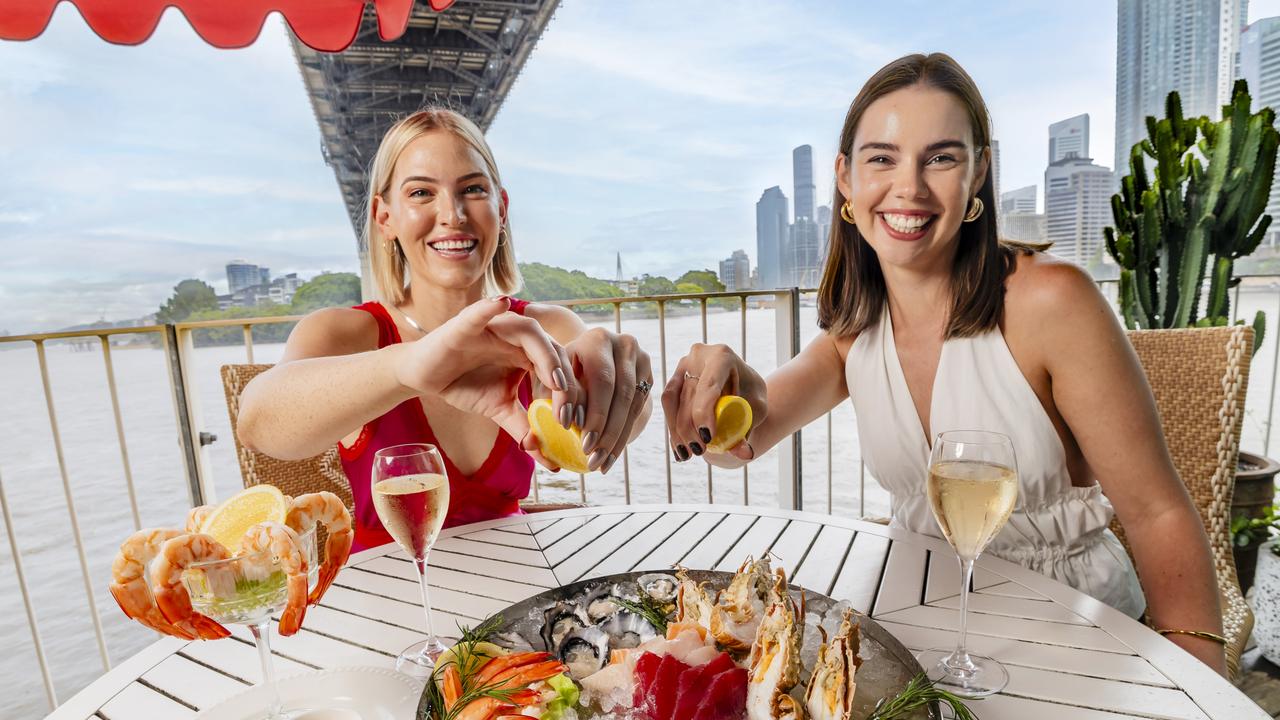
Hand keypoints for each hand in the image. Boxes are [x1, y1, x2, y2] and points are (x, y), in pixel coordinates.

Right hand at [397, 297, 578, 468]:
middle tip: (566, 415)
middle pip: (554, 351)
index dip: (572, 394)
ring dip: (546, 356)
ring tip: (555, 381)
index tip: (573, 423)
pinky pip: (481, 312)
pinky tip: (501, 303)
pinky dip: (491, 307)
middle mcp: (518, 337)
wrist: (424, 376)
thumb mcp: (500, 409)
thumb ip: (524, 428)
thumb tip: (547, 459)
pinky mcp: (466, 324)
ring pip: (531, 331)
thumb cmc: (465, 384)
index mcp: (530, 354)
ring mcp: (495, 327)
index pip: (561, 369)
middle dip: (565, 383)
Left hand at [530, 327, 651, 473]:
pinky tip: (611, 454)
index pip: (600, 379)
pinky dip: (624, 435)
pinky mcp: (649, 375)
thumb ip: (544, 405)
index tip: (578, 439)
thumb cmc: (563, 373)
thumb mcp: (551, 381)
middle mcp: (624, 345)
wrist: (589, 359)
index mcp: (597, 340)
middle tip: (591, 457)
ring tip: (600, 462)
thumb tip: (535, 439)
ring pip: (632, 404)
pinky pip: (640, 409)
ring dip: (616, 437)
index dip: (591, 411)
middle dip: (605, 428)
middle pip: (621, 393)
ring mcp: (641, 359)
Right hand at [662, 343, 766, 461]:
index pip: (708, 385)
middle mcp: (698, 356)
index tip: (708, 437)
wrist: (741, 386)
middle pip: (688, 395)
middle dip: (690, 427)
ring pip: (673, 401)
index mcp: (722, 356)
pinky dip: (673, 428)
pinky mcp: (674, 379)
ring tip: (688, 454)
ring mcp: (683, 366)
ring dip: (678, 431)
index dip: (704, 411)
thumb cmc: (750, 395)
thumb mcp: (757, 411)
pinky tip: (679, 449)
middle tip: (700, 450)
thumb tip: (745, 453)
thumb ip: (748, 429)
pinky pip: (668, 405)